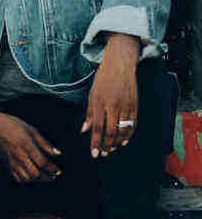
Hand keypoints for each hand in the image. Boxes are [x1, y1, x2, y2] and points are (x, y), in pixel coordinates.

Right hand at [0, 110, 61, 183]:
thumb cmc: (12, 125)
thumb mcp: (31, 129)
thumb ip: (44, 143)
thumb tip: (57, 153)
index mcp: (27, 145)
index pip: (42, 162)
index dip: (52, 169)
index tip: (58, 171)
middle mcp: (19, 156)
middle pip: (36, 173)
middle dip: (47, 177)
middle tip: (54, 175)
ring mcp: (12, 162)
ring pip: (27, 178)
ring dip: (37, 180)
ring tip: (44, 177)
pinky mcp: (7, 165)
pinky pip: (17, 178)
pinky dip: (26, 181)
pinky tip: (31, 177)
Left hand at [81, 33, 138, 156]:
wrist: (120, 64)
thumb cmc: (103, 79)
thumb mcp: (92, 94)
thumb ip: (89, 113)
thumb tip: (84, 130)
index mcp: (99, 103)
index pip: (97, 127)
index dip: (96, 143)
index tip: (94, 154)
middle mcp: (112, 106)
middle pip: (110, 132)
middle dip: (106, 146)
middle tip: (103, 153)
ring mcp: (125, 106)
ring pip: (122, 131)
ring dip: (116, 143)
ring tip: (111, 149)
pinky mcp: (135, 105)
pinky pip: (132, 125)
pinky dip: (128, 135)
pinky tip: (123, 141)